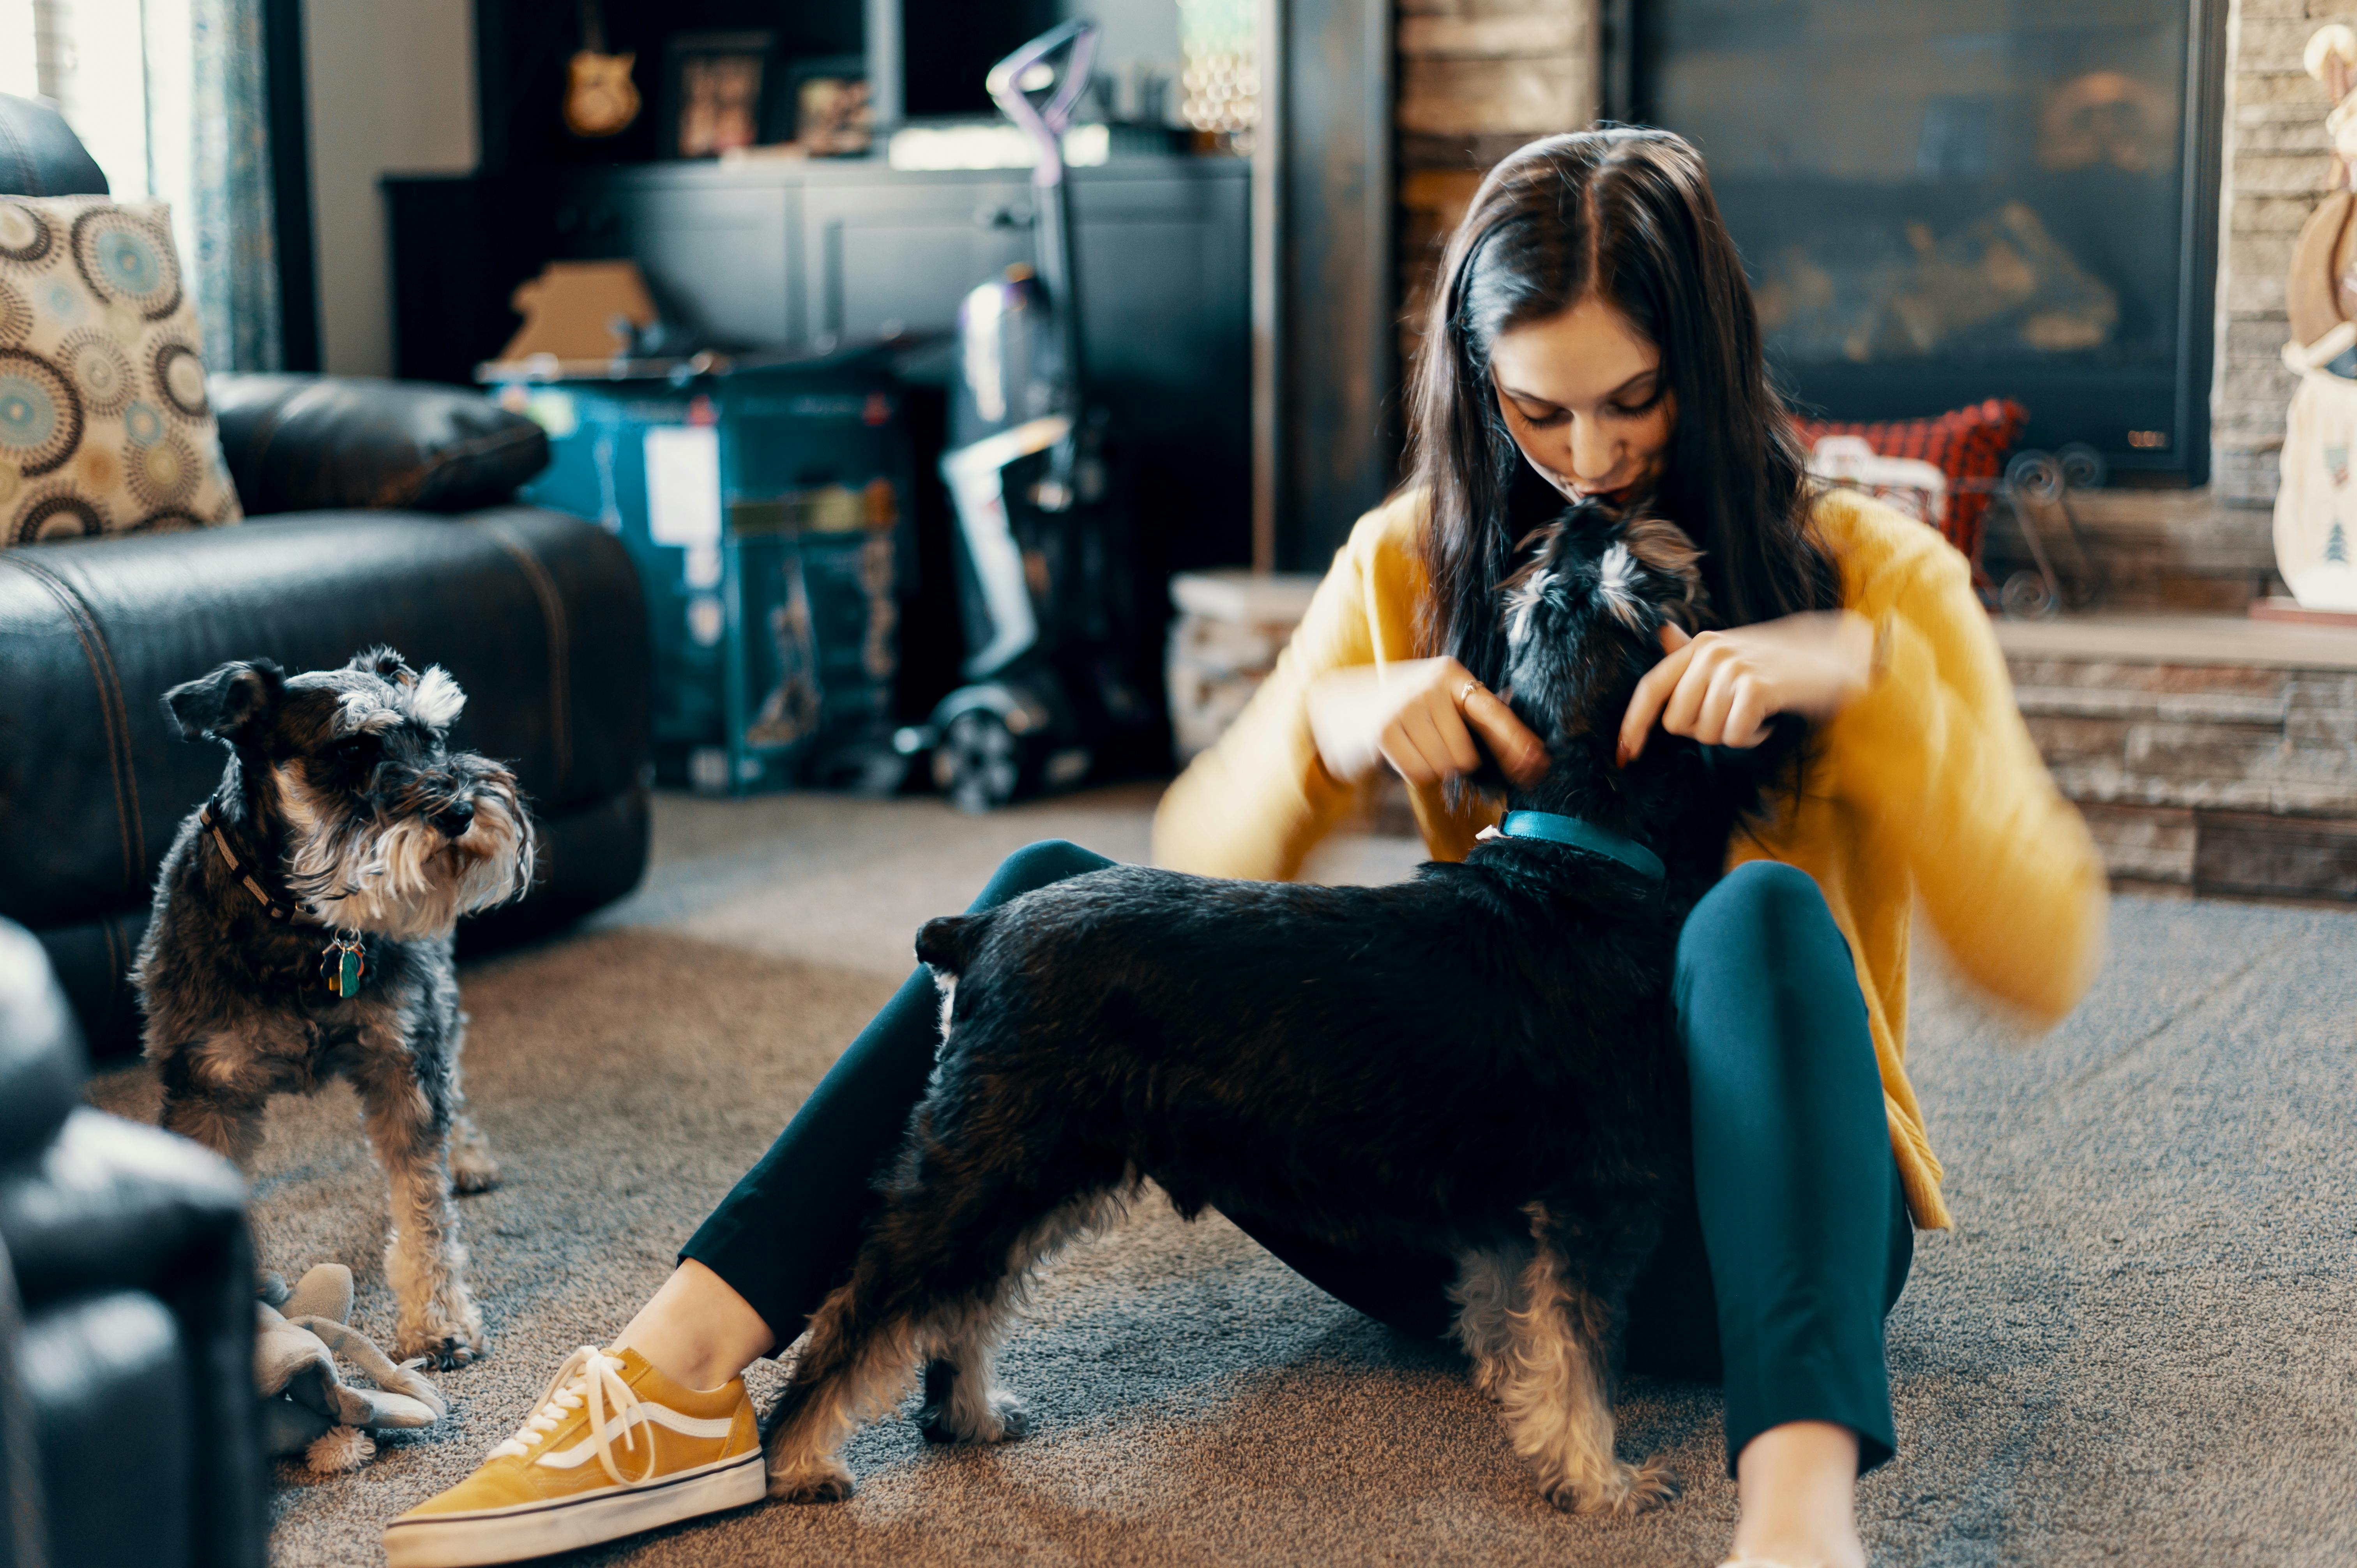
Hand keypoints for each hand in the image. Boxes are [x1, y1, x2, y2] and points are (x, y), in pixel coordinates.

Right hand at [1306, 657, 1548, 788]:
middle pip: (1466, 755)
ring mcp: (1405, 705)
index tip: (1538, 766)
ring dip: (1431, 767)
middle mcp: (1430, 684)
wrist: (1338, 705)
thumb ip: (1475, 719)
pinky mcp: (1384, 730)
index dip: (1516, 743)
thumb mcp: (1439, 701)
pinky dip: (1412, 772)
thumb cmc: (1403, 711)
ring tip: (1412, 746)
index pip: (1493, 713)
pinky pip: (1418, 773)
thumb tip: (1528, 755)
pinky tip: (1399, 752)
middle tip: (1430, 747)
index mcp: (1451, 673)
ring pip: (1443, 766)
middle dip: (1454, 763)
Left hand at [1617, 612, 1874, 765]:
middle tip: (1733, 716)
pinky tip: (1768, 718)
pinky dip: (1752, 737)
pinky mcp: (1756, 687)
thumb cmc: (1779, 662)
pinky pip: (1735, 736)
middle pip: (1676, 722)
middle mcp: (1710, 653)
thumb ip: (1694, 653)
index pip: (1651, 687)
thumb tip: (1661, 635)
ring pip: (1707, 733)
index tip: (1625, 754)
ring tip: (1755, 713)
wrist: (1835, 656)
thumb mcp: (1733, 650)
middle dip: (1703, 731)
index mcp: (1698, 645)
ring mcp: (1733, 668)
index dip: (1633, 724)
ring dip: (1732, 734)